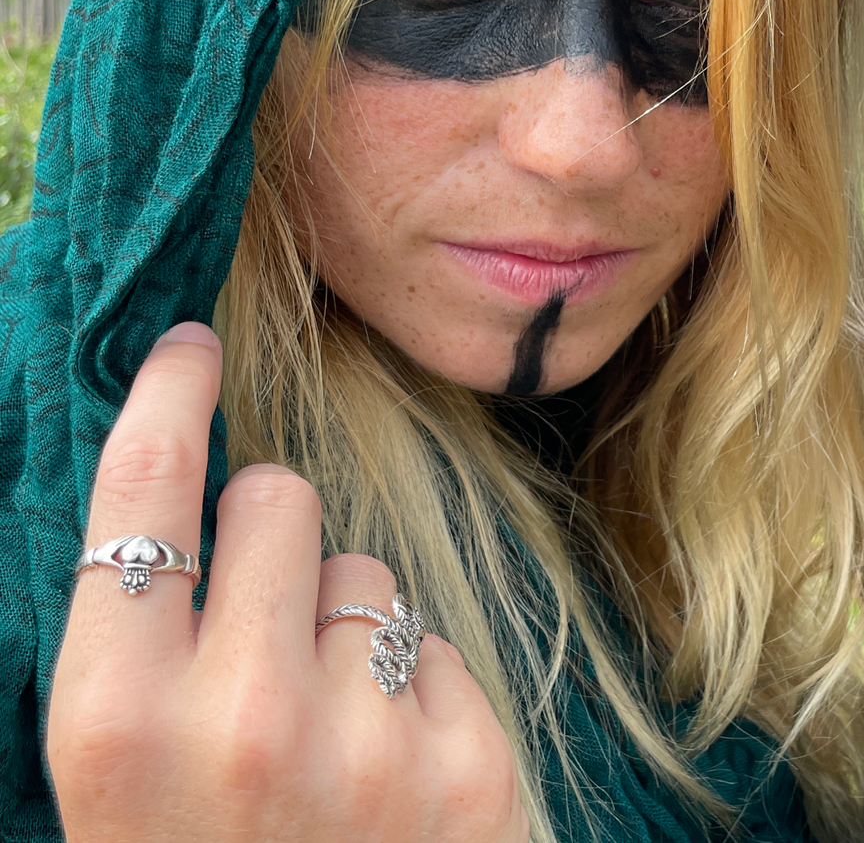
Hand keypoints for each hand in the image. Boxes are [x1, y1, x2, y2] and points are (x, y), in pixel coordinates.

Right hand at [49, 324, 528, 842]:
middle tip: (258, 633)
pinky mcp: (468, 761)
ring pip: (364, 565)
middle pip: (278, 497)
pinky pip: (434, 638)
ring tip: (322, 739)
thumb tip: (184, 510)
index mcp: (117, 733)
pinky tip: (389, 781)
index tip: (188, 344)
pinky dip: (413, 686)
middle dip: (271, 537)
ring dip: (343, 623)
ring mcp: (367, 740)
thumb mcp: (119, 799)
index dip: (162, 404)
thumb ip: (142, 660)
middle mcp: (241, 723)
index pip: (137, 506)